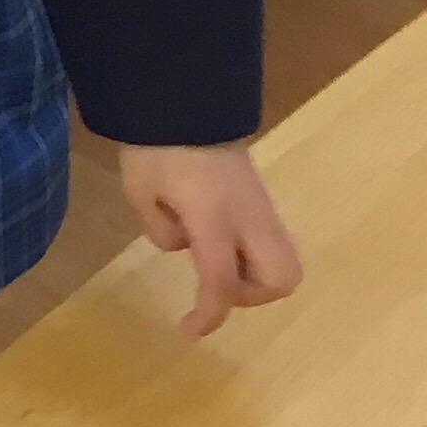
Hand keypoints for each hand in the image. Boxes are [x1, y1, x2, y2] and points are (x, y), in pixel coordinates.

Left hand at [119, 142, 302, 338]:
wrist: (185, 95)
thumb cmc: (156, 143)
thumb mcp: (141, 189)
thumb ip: (161, 227)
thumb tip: (183, 243)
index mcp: (215, 217)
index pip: (222, 281)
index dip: (209, 314)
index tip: (189, 331)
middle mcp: (249, 216)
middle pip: (281, 278)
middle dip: (250, 295)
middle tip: (213, 283)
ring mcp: (262, 206)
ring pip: (285, 262)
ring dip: (255, 276)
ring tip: (216, 258)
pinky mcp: (262, 197)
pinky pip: (272, 241)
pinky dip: (252, 253)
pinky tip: (217, 234)